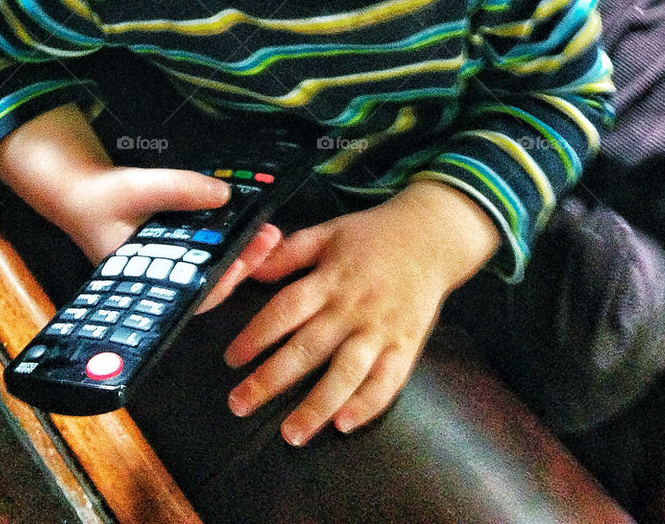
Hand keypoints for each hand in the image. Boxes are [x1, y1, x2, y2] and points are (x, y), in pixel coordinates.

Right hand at [64, 163, 283, 306]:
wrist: (80, 192)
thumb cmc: (100, 196)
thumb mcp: (136, 187)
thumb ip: (178, 189)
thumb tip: (224, 194)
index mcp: (146, 279)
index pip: (189, 295)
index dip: (220, 284)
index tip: (244, 263)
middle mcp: (160, 280)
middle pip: (209, 284)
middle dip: (242, 264)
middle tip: (269, 238)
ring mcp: (169, 266)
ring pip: (211, 269)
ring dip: (241, 252)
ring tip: (267, 232)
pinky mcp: (174, 250)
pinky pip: (205, 253)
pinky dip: (227, 241)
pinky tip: (246, 226)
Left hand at [223, 180, 500, 445]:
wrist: (432, 237)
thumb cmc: (373, 235)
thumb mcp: (328, 232)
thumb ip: (290, 252)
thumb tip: (249, 269)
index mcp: (331, 279)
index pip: (286, 310)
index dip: (257, 335)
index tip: (232, 359)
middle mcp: (353, 308)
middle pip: (309, 349)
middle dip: (271, 380)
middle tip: (239, 404)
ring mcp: (381, 330)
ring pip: (346, 373)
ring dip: (317, 405)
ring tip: (290, 433)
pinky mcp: (406, 346)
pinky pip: (388, 381)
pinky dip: (368, 405)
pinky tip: (344, 425)